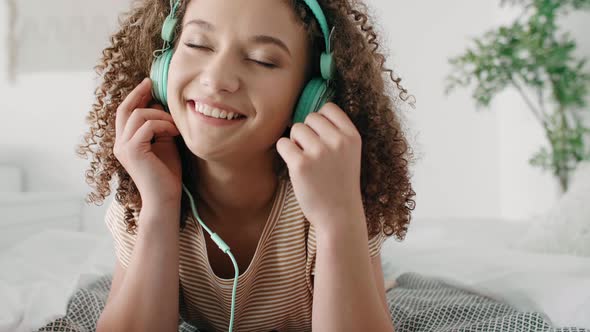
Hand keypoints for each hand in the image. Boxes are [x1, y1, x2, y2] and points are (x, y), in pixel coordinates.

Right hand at [113, 77, 181, 204]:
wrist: (165, 199)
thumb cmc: (166, 175)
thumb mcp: (163, 144)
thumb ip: (159, 126)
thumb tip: (158, 105)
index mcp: (125, 142)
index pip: (125, 113)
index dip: (135, 96)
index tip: (149, 84)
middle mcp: (119, 143)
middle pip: (124, 109)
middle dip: (139, 93)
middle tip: (152, 83)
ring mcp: (123, 147)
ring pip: (138, 115)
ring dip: (161, 116)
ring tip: (176, 126)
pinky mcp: (132, 150)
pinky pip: (147, 126)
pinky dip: (163, 125)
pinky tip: (175, 132)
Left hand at [276, 102, 363, 231]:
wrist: (339, 216)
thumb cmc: (340, 184)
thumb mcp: (349, 154)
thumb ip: (335, 133)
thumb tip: (307, 113)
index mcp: (352, 136)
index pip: (329, 108)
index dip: (320, 120)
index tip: (320, 136)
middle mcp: (338, 141)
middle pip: (310, 117)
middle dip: (307, 132)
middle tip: (312, 153)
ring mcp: (319, 152)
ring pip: (296, 129)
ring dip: (295, 142)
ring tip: (305, 160)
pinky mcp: (301, 164)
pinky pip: (283, 143)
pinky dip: (285, 152)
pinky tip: (295, 166)